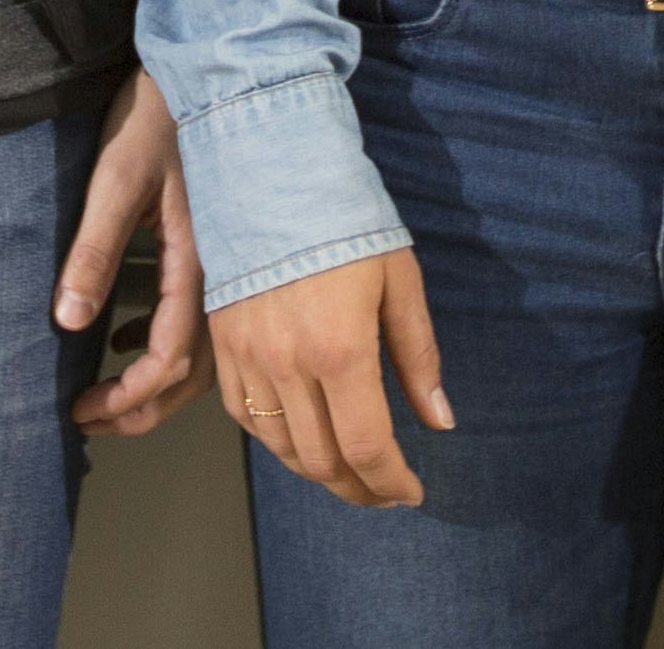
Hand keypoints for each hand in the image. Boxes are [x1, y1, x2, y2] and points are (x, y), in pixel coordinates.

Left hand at [60, 71, 204, 436]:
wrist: (207, 70)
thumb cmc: (155, 115)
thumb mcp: (116, 180)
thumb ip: (94, 252)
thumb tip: (67, 321)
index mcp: (200, 262)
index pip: (170, 358)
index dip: (128, 397)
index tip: (83, 411)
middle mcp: (223, 275)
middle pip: (193, 372)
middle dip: (141, 408)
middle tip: (90, 422)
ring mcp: (227, 265)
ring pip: (203, 353)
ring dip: (156, 385)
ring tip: (107, 396)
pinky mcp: (219, 251)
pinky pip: (201, 321)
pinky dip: (165, 344)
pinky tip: (128, 337)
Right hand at [206, 246, 448, 506]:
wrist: (270, 171)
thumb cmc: (345, 220)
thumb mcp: (399, 281)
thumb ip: (418, 357)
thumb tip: (440, 421)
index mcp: (341, 350)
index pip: (366, 448)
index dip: (391, 483)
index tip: (411, 492)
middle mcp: (290, 365)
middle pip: (322, 461)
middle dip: (359, 488)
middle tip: (384, 490)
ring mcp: (249, 359)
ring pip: (282, 448)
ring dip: (319, 472)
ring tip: (348, 471)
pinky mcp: (223, 347)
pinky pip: (245, 418)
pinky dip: (276, 441)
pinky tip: (301, 437)